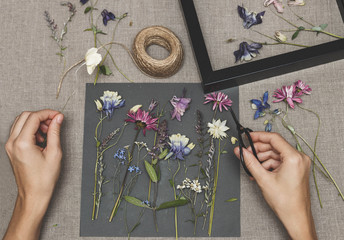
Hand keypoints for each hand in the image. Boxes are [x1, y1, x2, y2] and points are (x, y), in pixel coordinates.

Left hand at [4, 109, 63, 239]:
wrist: (33, 194)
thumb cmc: (44, 178)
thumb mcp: (54, 153)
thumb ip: (55, 132)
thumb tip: (58, 118)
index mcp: (22, 143)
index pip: (34, 117)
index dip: (48, 113)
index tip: (58, 116)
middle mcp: (12, 143)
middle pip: (25, 116)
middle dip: (42, 116)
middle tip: (55, 122)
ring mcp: (10, 146)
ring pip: (21, 122)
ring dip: (36, 122)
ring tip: (48, 132)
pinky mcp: (11, 149)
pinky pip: (19, 131)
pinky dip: (30, 129)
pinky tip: (41, 138)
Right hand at [234, 132, 316, 239]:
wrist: (296, 217)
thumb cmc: (285, 201)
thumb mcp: (263, 179)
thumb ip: (250, 162)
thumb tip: (240, 151)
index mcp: (294, 157)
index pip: (274, 138)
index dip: (258, 136)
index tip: (247, 137)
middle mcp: (299, 158)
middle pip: (275, 146)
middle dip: (259, 149)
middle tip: (246, 153)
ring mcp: (299, 163)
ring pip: (276, 153)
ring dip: (262, 158)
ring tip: (252, 166)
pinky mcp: (297, 169)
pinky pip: (280, 161)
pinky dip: (269, 164)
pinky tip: (260, 171)